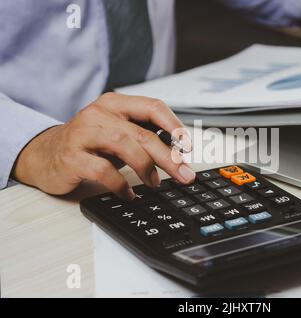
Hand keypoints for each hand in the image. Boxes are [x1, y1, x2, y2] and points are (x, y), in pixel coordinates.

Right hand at [12, 93, 194, 199]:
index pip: (153, 107)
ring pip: (126, 147)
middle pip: (143, 133)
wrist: (45, 155)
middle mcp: (99, 114)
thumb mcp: (118, 133)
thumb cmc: (89, 144)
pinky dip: (122, 186)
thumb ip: (143, 135)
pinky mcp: (72, 157)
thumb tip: (180, 149)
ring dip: (147, 169)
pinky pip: (105, 172)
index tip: (188, 147)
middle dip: (170, 157)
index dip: (175, 126)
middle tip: (185, 174)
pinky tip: (128, 194)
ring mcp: (84, 134)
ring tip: (154, 183)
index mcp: (115, 104)